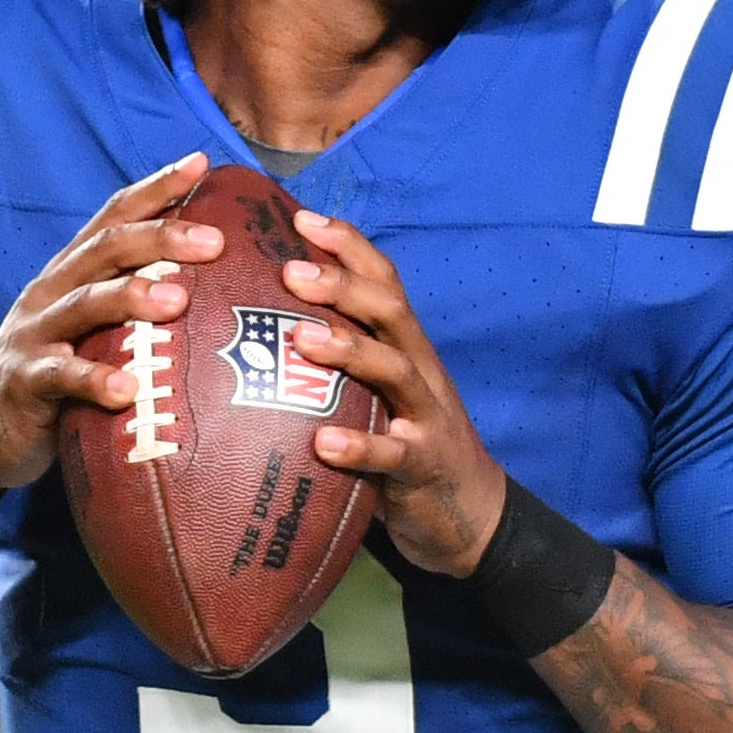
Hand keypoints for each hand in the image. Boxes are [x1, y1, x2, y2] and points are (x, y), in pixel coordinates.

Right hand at [0, 154, 222, 488]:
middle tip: (215, 241)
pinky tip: (127, 389)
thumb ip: (136, 302)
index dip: (157, 187)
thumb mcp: (96, 328)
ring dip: (132, 297)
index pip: (116, 217)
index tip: (202, 163)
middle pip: (106, 249)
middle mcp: (53, 291)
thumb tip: (213, 285)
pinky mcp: (24, 381)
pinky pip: (60, 376)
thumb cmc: (61, 371)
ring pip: (85, 304)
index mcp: (74, 271)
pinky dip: (93, 379)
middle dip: (161, 237)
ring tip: (179, 300)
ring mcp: (35, 333)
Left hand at [278, 210, 508, 576]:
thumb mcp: (378, 394)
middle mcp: (419, 371)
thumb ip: (338, 364)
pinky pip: (393, 455)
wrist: (471, 515)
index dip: (348, 246)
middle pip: (390, 312)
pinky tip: (323, 443)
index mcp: (405, 347)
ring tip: (301, 340)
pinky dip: (360, 447)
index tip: (300, 218)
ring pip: (394, 371)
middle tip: (290, 271)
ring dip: (349, 350)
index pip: (383, 282)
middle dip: (341, 286)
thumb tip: (261, 330)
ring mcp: (425, 417)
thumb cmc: (406, 443)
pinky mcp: (423, 467)